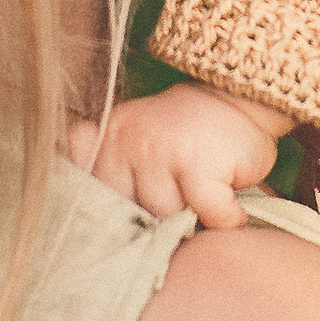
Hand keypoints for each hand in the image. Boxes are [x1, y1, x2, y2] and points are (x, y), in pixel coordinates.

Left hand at [68, 82, 287, 228]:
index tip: (131, 222)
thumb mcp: (138, 143)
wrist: (239, 97)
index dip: (114, 218)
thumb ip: (107, 168)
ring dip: (193, 216)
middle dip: (158, 217)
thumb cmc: (190, 136)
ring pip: (166, 214)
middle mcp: (128, 141)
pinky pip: (207, 212)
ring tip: (207, 196)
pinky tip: (229, 207)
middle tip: (183, 200)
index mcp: (110, 137)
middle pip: (131, 212)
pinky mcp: (198, 163)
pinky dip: (224, 217)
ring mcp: (161, 150)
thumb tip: (80, 194)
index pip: (94, 195)